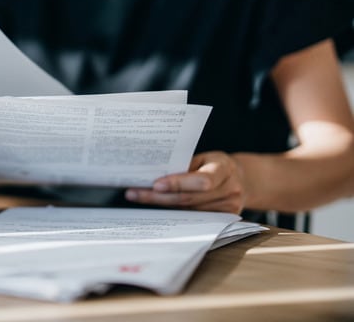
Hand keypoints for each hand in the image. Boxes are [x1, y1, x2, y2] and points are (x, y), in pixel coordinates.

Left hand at [124, 151, 246, 213]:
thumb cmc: (215, 165)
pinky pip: (194, 218)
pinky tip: (156, 209)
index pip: (201, 180)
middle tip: (135, 194)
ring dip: (162, 206)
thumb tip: (153, 172)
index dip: (178, 183)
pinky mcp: (224, 220)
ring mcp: (229, 207)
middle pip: (189, 199)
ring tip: (139, 199)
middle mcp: (230, 190)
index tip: (156, 184)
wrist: (241, 179)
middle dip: (159, 197)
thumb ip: (184, 165)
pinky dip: (174, 213)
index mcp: (224, 169)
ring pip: (188, 211)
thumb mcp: (204, 158)